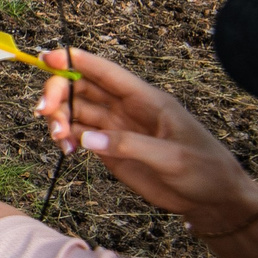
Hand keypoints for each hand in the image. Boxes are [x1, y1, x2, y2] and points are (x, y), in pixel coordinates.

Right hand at [34, 49, 257, 228]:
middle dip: (59, 93)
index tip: (49, 57)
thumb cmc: (204, 170)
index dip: (77, 61)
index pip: (107, 73)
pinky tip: (67, 150)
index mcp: (147, 100)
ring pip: (76, 111)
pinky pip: (79, 135)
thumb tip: (86, 138)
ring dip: (59, 118)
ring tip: (58, 138)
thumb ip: (130, 146)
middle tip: (44, 111)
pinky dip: (66, 139)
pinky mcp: (111, 150)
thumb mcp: (172, 158)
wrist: (214, 200)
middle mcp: (127, 109)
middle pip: (83, 88)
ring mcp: (117, 129)